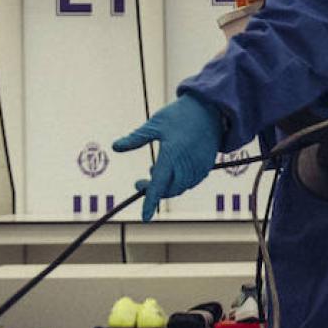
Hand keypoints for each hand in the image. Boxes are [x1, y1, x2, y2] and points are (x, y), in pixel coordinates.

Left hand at [113, 95, 227, 221]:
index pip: (159, 185)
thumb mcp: (155, 124)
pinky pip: (192, 181)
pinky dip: (180, 182)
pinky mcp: (207, 165)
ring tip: (156, 171)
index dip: (150, 202)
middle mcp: (187, 164)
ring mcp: (199, 166)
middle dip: (155, 191)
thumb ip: (136, 139)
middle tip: (140, 182)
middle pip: (170, 190)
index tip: (144, 217)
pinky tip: (173, 170)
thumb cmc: (180, 115)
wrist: (212, 109)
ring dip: (168, 186)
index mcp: (172, 154)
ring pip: (182, 187)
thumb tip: (115, 147)